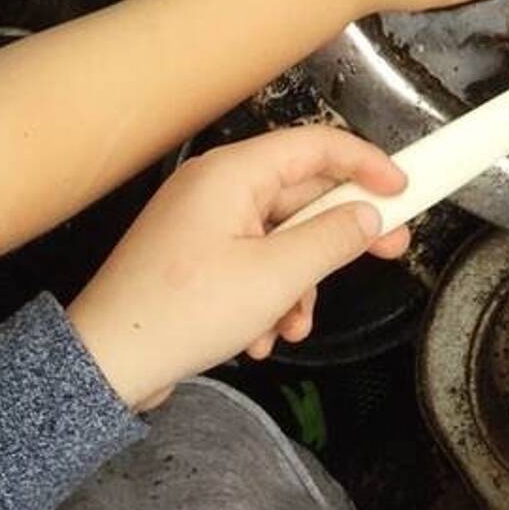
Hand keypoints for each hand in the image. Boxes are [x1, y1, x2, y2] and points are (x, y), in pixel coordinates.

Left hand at [67, 126, 408, 410]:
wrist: (103, 364)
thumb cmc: (185, 311)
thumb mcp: (275, 278)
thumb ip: (332, 239)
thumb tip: (369, 216)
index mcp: (234, 172)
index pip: (316, 145)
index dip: (367, 163)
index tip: (405, 188)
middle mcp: (218, 185)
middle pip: (301, 194)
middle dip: (338, 235)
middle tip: (389, 251)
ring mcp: (203, 221)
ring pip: (280, 237)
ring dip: (300, 281)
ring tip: (294, 326)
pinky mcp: (194, 256)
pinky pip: (253, 261)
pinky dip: (268, 295)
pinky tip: (263, 338)